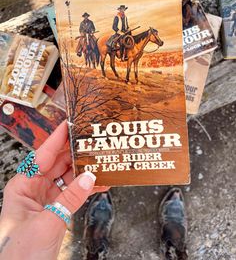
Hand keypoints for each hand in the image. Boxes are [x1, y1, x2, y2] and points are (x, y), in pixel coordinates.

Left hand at [0, 121, 108, 259]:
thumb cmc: (18, 252)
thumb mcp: (47, 222)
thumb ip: (70, 198)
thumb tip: (89, 177)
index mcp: (24, 184)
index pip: (43, 154)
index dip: (58, 138)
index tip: (70, 123)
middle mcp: (34, 187)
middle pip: (58, 162)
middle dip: (76, 153)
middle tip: (92, 143)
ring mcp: (46, 198)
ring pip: (68, 177)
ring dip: (84, 171)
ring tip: (100, 162)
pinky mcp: (56, 209)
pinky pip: (73, 193)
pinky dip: (86, 189)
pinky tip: (100, 184)